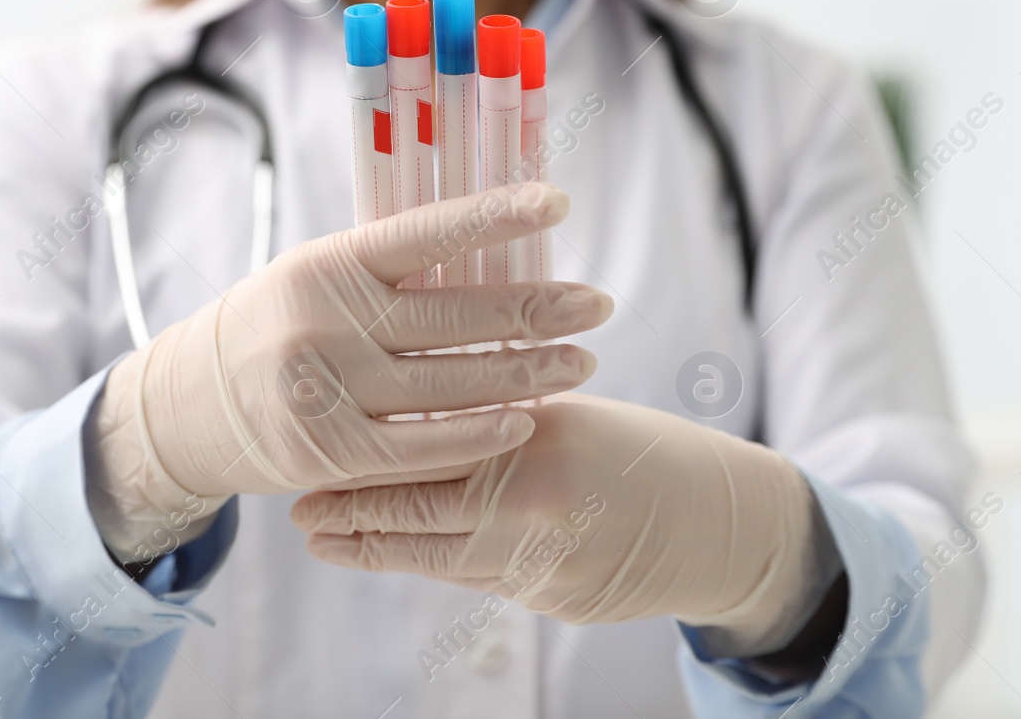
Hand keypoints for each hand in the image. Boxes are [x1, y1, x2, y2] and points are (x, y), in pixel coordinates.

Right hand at [86, 184, 613, 560]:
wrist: (188, 407)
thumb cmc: (278, 328)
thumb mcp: (318, 278)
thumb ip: (390, 272)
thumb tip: (494, 249)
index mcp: (331, 263)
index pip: (427, 231)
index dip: (495, 216)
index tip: (558, 204)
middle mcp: (327, 320)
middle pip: (455, 315)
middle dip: (538, 311)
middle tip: (599, 307)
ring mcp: (326, 388)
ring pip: (451, 383)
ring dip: (527, 374)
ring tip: (583, 364)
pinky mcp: (328, 451)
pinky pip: (422, 446)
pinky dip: (479, 435)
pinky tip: (524, 421)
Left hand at [291, 393, 827, 655]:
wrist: (719, 523)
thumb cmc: (643, 453)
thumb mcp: (569, 418)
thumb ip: (498, 428)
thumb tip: (414, 426)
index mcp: (535, 440)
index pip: (428, 452)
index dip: (364, 462)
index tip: (316, 462)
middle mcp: (533, 504)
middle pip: (418, 512)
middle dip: (351, 514)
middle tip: (301, 512)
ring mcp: (542, 562)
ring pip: (436, 556)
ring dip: (375, 547)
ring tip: (325, 538)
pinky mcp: (552, 601)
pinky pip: (478, 579)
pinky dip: (433, 563)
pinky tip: (398, 553)